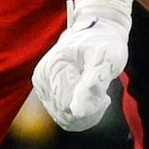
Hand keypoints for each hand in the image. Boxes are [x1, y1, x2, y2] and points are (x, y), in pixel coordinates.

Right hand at [32, 3, 130, 129]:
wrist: (97, 31)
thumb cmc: (104, 42)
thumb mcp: (106, 60)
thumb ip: (91, 85)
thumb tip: (78, 111)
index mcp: (53, 68)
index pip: (67, 107)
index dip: (90, 109)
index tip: (105, 98)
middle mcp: (42, 78)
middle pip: (64, 114)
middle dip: (88, 111)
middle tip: (103, 96)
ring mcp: (42, 86)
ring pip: (63, 118)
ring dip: (86, 113)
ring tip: (97, 95)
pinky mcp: (47, 92)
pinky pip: (63, 115)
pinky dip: (80, 112)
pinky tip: (90, 98)